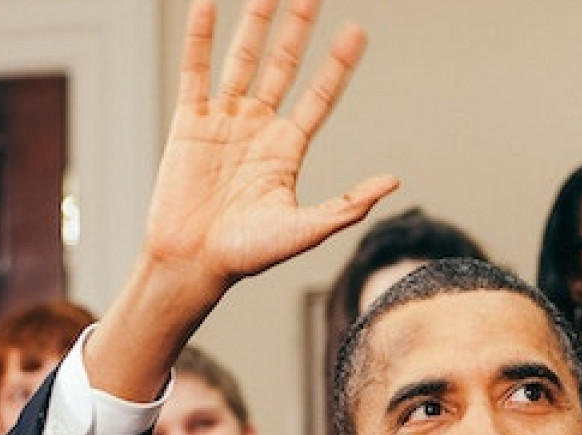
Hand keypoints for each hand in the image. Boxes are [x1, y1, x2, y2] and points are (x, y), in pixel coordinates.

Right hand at [93, 0, 397, 400]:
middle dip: (299, 28)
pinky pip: (195, 70)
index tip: (356, 31)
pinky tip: (208, 4)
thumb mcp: (303, 231)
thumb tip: (392, 183)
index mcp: (287, 150)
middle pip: (283, 65)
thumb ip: (346, 205)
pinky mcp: (189, 123)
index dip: (338, 65)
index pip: (319, 96)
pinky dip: (200, 37)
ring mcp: (223, 121)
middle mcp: (258, 128)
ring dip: (256, 22)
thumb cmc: (245, 256)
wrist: (191, 263)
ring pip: (243, 59)